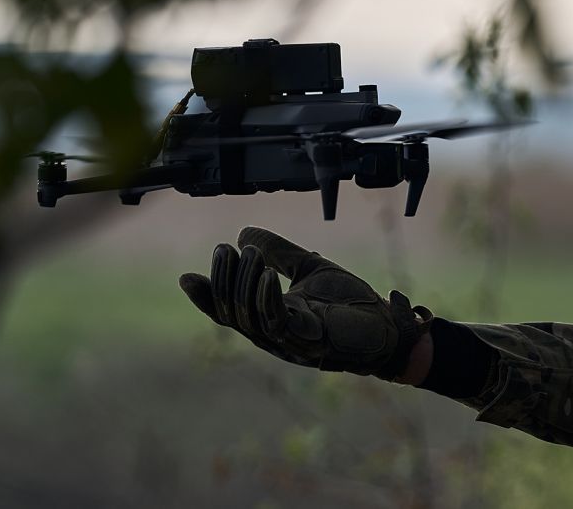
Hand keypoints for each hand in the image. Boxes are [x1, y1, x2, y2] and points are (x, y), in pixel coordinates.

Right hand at [179, 225, 431, 378]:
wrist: (385, 324)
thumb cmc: (349, 302)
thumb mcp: (309, 268)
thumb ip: (279, 253)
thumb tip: (243, 232)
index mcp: (269, 318)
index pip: (228, 311)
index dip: (206, 297)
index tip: (186, 276)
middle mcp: (273, 334)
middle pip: (233, 313)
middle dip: (224, 280)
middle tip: (222, 249)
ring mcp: (289, 340)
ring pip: (250, 317)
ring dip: (244, 283)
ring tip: (247, 253)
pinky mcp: (310, 340)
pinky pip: (279, 322)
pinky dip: (268, 298)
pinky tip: (266, 275)